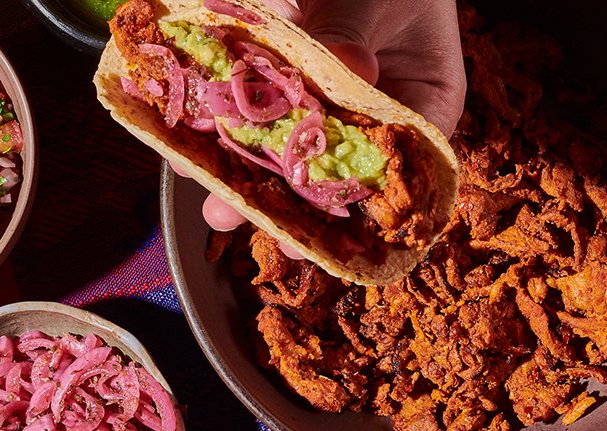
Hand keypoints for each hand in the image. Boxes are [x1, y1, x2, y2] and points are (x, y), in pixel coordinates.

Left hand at [190, 0, 465, 237]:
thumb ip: (357, 26)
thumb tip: (349, 66)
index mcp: (422, 102)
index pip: (393, 170)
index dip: (347, 205)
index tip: (306, 228)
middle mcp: (373, 109)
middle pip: (327, 167)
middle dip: (272, 195)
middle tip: (230, 216)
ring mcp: (326, 93)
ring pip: (283, 138)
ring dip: (238, 159)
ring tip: (196, 179)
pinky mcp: (286, 71)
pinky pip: (253, 97)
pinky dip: (219, 108)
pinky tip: (184, 122)